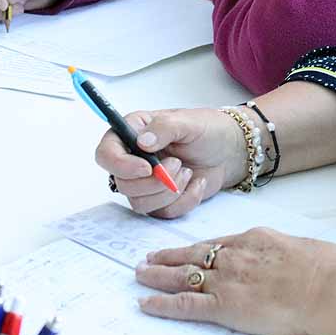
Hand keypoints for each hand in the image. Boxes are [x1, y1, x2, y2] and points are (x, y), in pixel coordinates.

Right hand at [95, 107, 245, 218]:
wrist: (230, 151)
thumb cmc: (208, 129)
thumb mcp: (188, 121)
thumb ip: (164, 128)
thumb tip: (142, 142)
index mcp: (132, 133)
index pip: (106, 154)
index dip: (120, 165)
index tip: (146, 168)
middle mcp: (133, 160)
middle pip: (122, 184)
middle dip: (154, 181)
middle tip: (177, 164)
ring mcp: (145, 183)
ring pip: (140, 203)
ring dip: (169, 191)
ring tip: (187, 171)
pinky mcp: (160, 201)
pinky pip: (162, 213)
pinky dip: (184, 200)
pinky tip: (196, 182)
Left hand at [136, 227, 335, 334]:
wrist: (326, 285)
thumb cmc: (324, 268)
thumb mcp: (300, 248)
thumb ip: (282, 253)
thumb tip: (283, 259)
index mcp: (253, 239)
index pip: (219, 243)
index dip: (199, 248)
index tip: (189, 250)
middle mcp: (234, 255)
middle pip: (194, 254)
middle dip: (170, 257)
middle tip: (150, 257)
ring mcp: (226, 279)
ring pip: (182, 275)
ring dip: (158, 274)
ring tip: (140, 273)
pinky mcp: (224, 305)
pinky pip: (184, 304)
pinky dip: (162, 304)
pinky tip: (146, 302)